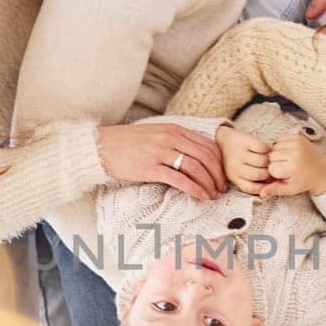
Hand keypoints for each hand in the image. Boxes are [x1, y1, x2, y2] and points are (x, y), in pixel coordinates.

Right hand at [97, 122, 226, 199]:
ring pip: (196, 168)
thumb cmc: (128, 143)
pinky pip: (180, 179)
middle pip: (206, 157)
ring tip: (213, 194)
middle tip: (222, 188)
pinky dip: (195, 189)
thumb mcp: (155, 134)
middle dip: (218, 175)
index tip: (223, 175)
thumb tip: (194, 154)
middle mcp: (171, 138)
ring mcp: (161, 152)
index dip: (219, 162)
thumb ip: (175, 141)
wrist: (102, 146)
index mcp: (174, 129)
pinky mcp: (152, 168)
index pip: (207, 145)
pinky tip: (202, 196)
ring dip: (209, 183)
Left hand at [216, 124, 270, 194]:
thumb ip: (251, 181)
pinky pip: (262, 147)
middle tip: (270, 168)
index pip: (252, 188)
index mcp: (234, 178)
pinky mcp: (244, 141)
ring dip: (269, 160)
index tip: (268, 182)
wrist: (224, 139)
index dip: (264, 187)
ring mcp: (239, 153)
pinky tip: (265, 150)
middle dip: (268, 172)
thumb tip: (270, 185)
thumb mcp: (238, 173)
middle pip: (258, 174)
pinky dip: (267, 148)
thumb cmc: (235, 159)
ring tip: (268, 159)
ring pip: (262, 161)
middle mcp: (235, 167)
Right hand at [260, 131, 325, 197]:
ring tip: (288, 160)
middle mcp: (295, 153)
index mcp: (293, 167)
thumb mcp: (290, 189)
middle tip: (286, 168)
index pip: (271, 168)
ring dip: (278, 154)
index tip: (284, 175)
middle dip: (276, 163)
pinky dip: (282, 146)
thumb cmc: (305, 181)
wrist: (322, 171)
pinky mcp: (298, 137)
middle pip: (271, 157)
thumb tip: (261, 193)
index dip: (275, 173)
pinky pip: (280, 139)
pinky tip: (289, 153)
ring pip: (274, 148)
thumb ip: (275, 189)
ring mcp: (297, 143)